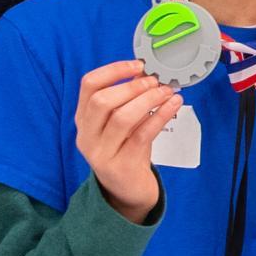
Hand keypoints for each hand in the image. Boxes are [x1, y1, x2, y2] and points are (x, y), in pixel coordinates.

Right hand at [74, 59, 178, 223]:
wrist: (128, 190)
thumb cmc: (126, 150)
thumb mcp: (122, 123)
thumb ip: (128, 100)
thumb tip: (147, 72)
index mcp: (83, 119)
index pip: (88, 85)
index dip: (113, 70)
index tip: (138, 65)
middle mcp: (86, 136)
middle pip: (101, 101)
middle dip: (132, 87)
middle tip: (155, 81)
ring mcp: (101, 153)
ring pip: (121, 118)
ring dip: (148, 100)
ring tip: (166, 92)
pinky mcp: (121, 166)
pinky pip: (142, 135)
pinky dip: (159, 117)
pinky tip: (172, 106)